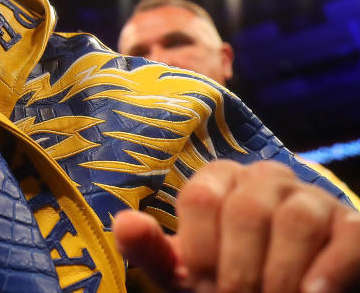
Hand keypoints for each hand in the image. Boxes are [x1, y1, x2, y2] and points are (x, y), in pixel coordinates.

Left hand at [114, 160, 359, 292]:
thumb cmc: (232, 280)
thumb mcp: (189, 274)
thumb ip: (154, 252)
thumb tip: (121, 224)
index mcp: (219, 179)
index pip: (200, 199)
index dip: (200, 251)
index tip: (203, 287)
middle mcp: (265, 178)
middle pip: (246, 210)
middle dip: (240, 269)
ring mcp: (312, 197)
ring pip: (296, 218)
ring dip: (280, 272)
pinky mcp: (351, 224)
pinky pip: (347, 234)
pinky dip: (330, 269)